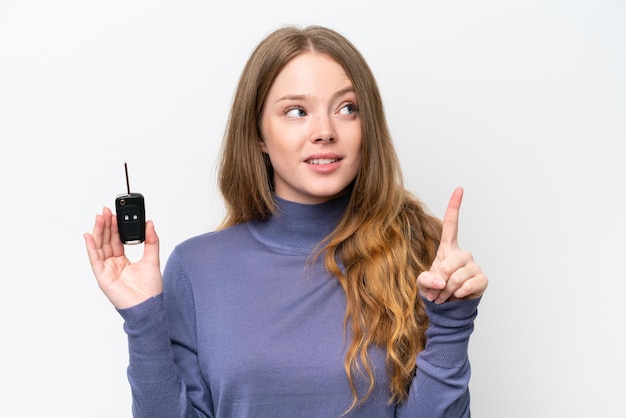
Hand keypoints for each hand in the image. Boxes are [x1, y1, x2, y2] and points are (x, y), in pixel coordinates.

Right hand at [84, 206, 162, 308]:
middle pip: (106, 241)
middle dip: (105, 225)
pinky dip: (91, 247)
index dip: (114, 226)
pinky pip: (95, 259)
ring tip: (99, 217)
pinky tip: (89, 236)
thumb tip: (150, 224)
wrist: (149, 306)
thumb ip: (151, 241)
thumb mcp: (152, 259)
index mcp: (123, 260)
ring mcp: (107, 270)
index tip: (114, 213)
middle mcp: (113, 264)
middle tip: (105, 211)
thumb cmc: (150, 289)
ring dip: (98, 231)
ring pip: (99, 247)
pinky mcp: (102, 277)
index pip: (116, 239)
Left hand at [418, 188, 487, 303]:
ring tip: (445, 295)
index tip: (459, 189)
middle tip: (437, 291)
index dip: (454, 207)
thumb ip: (426, 280)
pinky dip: (459, 294)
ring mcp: (473, 265)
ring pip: (458, 277)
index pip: (451, 224)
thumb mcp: (423, 283)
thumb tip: (442, 279)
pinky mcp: (482, 279)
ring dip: (447, 291)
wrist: (448, 307)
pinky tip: (458, 295)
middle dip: (440, 281)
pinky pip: (469, 285)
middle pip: (450, 263)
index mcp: (447, 248)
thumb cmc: (435, 289)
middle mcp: (463, 254)